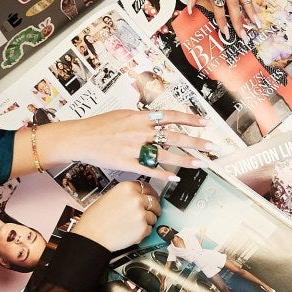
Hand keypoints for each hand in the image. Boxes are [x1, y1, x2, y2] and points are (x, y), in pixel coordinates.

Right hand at [35, 109, 213, 180]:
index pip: (171, 116)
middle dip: (195, 141)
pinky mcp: (127, 163)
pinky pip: (149, 170)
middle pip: (174, 136)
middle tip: (211, 146)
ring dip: (185, 160)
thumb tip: (158, 118)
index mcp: (140, 117)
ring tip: (200, 163)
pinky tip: (175, 177)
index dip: (189, 119)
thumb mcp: (123, 114)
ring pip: (166, 155)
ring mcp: (134, 148)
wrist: (80, 138)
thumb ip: (142, 118)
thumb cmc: (100, 125)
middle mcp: (140, 131)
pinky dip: (164, 174)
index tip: (204, 123)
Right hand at [72, 181, 159, 250]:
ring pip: (153, 216)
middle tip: (150, 212)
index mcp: (127, 188)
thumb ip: (126, 195)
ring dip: (148, 220)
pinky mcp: (142, 228)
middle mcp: (136, 199)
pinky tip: (132, 231)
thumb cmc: (95, 219)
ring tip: (135, 224)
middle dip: (153, 207)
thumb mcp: (109, 197)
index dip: (150, 193)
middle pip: (154, 201)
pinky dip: (144, 231)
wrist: (91, 236)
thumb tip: (138, 196)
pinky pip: (150, 229)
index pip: (147, 187)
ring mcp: (141, 214)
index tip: (152, 196)